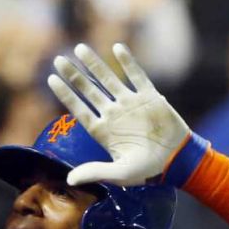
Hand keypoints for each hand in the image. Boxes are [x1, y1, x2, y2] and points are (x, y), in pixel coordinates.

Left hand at [47, 43, 190, 185]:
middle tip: (58, 59)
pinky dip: (128, 62)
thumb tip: (69, 180)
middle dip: (74, 75)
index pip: (79, 109)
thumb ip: (95, 172)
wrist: (177, 161)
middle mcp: (114, 114)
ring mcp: (131, 104)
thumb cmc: (147, 170)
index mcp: (103, 131)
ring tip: (79, 48)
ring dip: (95, 64)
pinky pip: (137, 76)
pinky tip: (117, 48)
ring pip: (109, 79)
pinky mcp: (150, 98)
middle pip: (89, 90)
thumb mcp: (120, 173)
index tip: (51, 79)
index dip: (66, 94)